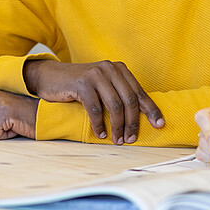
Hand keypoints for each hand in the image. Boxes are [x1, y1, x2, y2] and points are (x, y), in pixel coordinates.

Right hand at [23, 59, 163, 144]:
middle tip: (131, 139)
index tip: (159, 124)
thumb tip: (140, 117)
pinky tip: (101, 134)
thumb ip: (119, 94)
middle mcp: (110, 69)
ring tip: (118, 140)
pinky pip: (96, 109)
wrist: (50, 77)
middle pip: (129, 100)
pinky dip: (99, 124)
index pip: (139, 92)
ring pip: (115, 106)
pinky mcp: (82, 84)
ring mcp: (96, 75)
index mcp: (120, 69)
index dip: (151, 109)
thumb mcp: (103, 86)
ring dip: (118, 126)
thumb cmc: (80, 86)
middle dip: (133, 123)